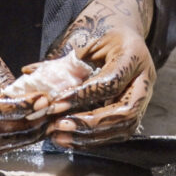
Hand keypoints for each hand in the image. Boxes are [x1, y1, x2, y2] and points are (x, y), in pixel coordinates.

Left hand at [42, 0, 155, 147]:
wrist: (125, 38)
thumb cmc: (103, 35)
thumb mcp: (85, 40)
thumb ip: (64, 61)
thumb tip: (31, 74)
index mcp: (133, 55)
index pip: (110, 81)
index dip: (82, 96)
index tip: (54, 104)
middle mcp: (144, 79)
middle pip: (125, 111)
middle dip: (90, 123)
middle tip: (58, 126)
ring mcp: (144, 98)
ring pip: (124, 127)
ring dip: (90, 136)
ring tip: (58, 135)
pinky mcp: (137, 111)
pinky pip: (118, 132)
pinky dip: (94, 139)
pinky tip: (70, 139)